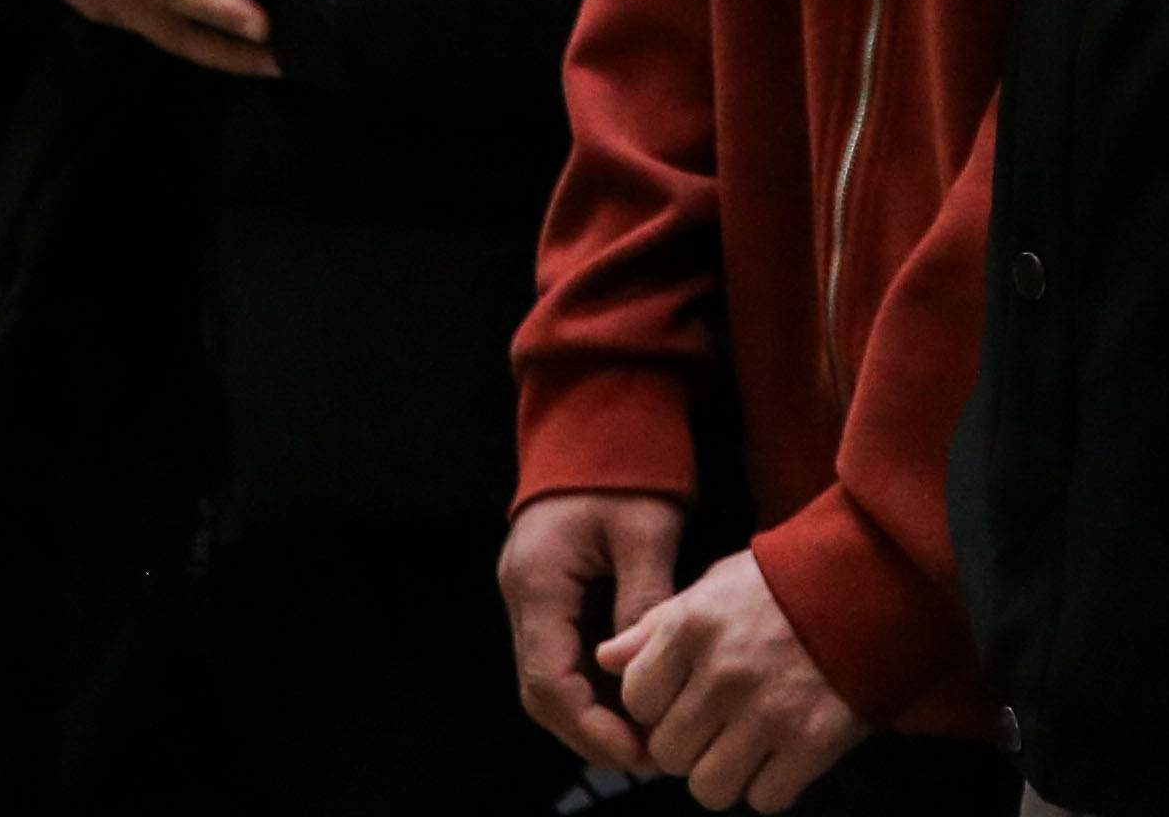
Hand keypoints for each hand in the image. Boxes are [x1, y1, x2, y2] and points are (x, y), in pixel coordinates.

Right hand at [501, 489, 682, 773]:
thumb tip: (647, 673)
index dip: (591, 727)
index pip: (550, 681)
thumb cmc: (625, 463)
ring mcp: (528, 593)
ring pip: (547, 677)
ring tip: (643, 735)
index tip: (638, 751)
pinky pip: (558, 653)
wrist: (598, 414)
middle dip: (589, 731)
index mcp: (538, 582)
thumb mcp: (646, 530)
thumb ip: (643, 601)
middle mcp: (521, 594)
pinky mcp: (545, 590)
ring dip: (588, 712)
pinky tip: (629, 697)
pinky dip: (588, 685)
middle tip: (646, 754)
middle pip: (541, 690)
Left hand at [602, 548, 872, 811]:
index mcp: (691, 627)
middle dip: (688, 744)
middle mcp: (722, 673)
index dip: (655, 705)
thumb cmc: (786, 581)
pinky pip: (765, 799)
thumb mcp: (715, 584)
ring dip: (725, 774)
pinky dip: (772, 785)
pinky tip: (783, 753)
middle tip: (716, 724)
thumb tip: (605, 659)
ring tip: (746, 744)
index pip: (635, 700)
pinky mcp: (812, 743)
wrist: (873, 581)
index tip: (679, 696)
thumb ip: (657, 625)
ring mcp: (768, 713)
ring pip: (708, 789)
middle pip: (668, 754)